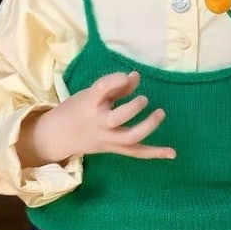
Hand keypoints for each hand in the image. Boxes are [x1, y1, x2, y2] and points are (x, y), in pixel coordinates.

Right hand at [18, 70, 176, 167]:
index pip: (101, 89)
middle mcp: (98, 123)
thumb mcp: (90, 94)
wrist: (58, 136)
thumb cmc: (76, 110)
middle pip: (116, 119)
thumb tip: (137, 76)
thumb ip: (115, 87)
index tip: (125, 77)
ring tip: (160, 113)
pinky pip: (136, 153)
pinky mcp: (114, 149)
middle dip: (133, 108)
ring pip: (129, 138)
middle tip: (144, 99)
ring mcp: (106, 139)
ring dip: (148, 127)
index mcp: (89, 104)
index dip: (114, 80)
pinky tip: (172, 152)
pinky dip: (155, 153)